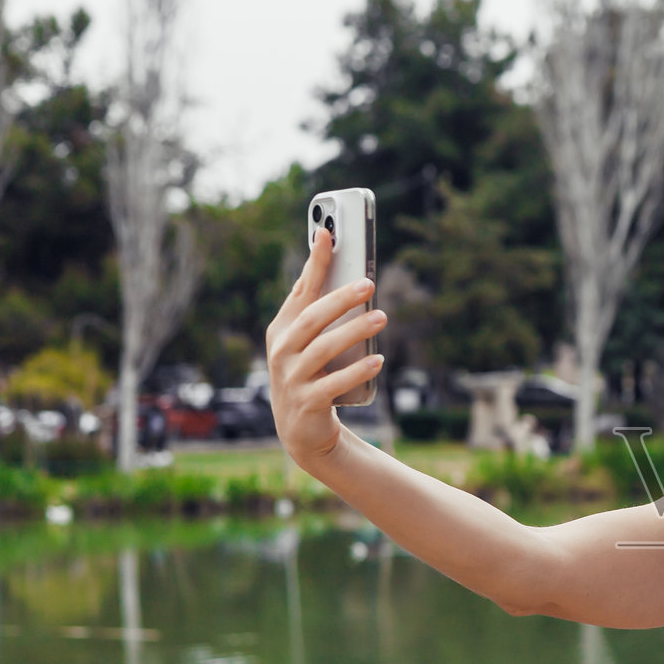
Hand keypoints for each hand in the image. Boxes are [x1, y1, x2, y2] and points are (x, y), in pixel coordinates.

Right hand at [265, 229, 386, 463]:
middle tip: (369, 284)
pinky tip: (379, 360)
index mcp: (282, 329)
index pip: (301, 290)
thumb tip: (348, 272)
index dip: (315, 263)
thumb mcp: (309, 343)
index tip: (330, 234)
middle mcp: (282, 351)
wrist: (301, 430)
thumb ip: (321, 311)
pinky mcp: (308, 402)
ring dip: (355, 331)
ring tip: (382, 318)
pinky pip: (334, 383)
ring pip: (324, 349)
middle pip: (313, 318)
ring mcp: (292, 377)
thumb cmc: (311, 375)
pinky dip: (357, 371)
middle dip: (341, 298)